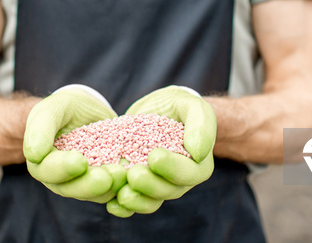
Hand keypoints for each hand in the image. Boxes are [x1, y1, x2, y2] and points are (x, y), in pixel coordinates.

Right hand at [24, 85, 124, 201]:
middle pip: (71, 188)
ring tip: (124, 174)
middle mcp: (60, 179)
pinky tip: (135, 177)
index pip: (48, 170)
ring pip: (94, 193)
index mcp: (42, 163)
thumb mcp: (52, 108)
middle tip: (107, 177)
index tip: (80, 161)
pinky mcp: (105, 182)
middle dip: (89, 184)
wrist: (87, 110)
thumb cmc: (65, 107)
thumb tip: (34, 154)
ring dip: (110, 187)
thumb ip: (40, 128)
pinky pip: (114, 190)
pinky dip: (124, 187)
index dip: (62, 168)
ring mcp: (84, 183)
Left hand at [109, 86, 216, 215]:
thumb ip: (200, 125)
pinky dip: (123, 207)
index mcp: (198, 164)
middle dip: (150, 185)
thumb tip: (198, 152)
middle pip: (168, 190)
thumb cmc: (179, 106)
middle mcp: (180, 181)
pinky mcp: (139, 188)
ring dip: (136, 201)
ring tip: (121, 194)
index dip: (173, 167)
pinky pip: (133, 202)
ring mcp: (158, 186)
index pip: (189, 172)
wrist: (159, 110)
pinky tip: (111, 204)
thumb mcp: (192, 105)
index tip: (154, 156)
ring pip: (150, 201)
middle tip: (133, 175)